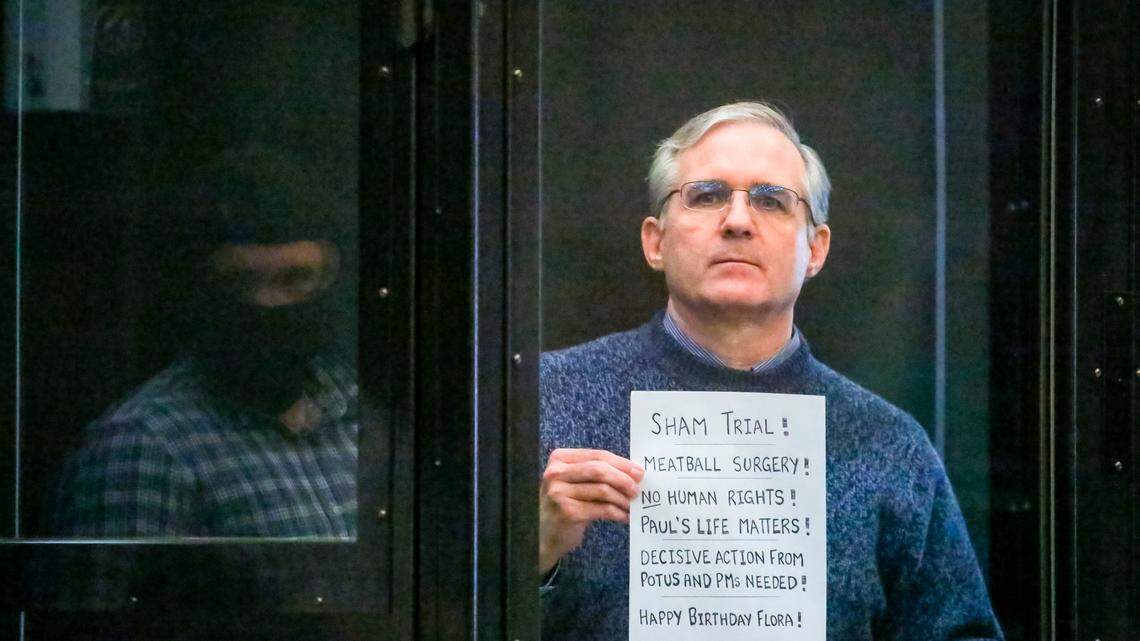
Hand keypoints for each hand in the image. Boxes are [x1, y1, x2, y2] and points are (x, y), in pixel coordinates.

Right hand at [538, 448, 644, 573]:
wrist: (545, 533)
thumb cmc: (566, 503)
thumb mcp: (575, 481)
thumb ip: (596, 472)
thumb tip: (633, 472)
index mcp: (560, 458)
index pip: (597, 455)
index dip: (621, 463)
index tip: (639, 472)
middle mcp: (556, 473)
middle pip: (599, 470)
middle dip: (623, 479)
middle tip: (637, 489)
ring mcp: (559, 493)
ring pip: (602, 491)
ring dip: (622, 498)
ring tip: (632, 505)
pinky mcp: (567, 512)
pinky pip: (601, 509)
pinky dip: (617, 513)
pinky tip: (624, 516)